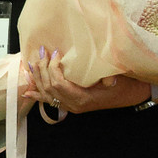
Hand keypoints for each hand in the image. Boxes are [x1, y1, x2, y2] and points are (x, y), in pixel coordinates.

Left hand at [23, 47, 147, 113]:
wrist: (130, 95)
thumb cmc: (124, 84)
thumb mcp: (118, 78)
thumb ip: (109, 77)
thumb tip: (104, 74)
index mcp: (82, 99)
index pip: (58, 84)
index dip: (53, 68)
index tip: (56, 52)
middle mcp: (73, 105)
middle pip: (49, 87)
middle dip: (42, 68)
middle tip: (42, 51)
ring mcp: (70, 106)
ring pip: (46, 93)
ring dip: (37, 78)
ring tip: (31, 62)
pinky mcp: (69, 104)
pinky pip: (49, 101)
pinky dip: (37, 95)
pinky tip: (27, 92)